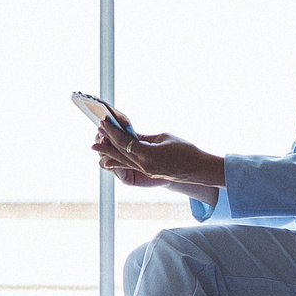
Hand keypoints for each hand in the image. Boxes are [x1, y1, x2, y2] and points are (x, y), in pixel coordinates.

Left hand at [92, 121, 226, 191]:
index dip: (112, 132)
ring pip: (122, 160)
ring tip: (96, 146)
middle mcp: (144, 165)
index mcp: (148, 155)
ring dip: (109, 152)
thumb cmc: (186, 150)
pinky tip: (107, 162)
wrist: (199, 169)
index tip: (104, 122)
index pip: (124, 142)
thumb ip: (144, 137)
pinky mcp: (149, 173)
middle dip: (106, 141)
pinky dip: (118, 163)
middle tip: (95, 132)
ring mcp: (146, 171)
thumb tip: (128, 133)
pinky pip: (130, 166)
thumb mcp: (163, 138)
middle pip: (120, 152)